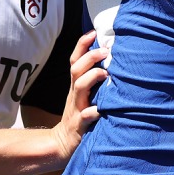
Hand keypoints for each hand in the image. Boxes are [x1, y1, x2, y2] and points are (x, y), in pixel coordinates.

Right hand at [50, 32, 107, 160]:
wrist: (64, 142)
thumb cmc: (79, 114)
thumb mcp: (83, 94)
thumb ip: (92, 78)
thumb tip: (110, 58)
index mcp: (75, 85)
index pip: (75, 60)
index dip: (81, 45)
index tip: (93, 32)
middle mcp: (75, 93)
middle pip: (76, 69)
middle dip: (90, 57)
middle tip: (105, 51)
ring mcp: (76, 108)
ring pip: (79, 88)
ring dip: (92, 78)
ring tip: (106, 74)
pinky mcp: (79, 125)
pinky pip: (85, 117)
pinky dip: (92, 112)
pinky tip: (100, 110)